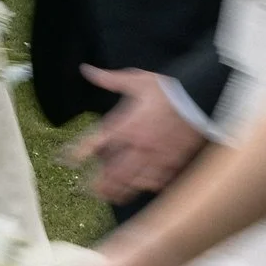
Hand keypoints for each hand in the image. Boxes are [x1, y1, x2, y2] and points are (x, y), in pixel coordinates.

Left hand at [67, 67, 206, 204]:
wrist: (200, 98)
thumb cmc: (168, 88)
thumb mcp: (137, 80)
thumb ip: (110, 79)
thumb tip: (87, 70)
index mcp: (126, 124)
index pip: (96, 142)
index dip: (78, 152)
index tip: (65, 160)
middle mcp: (138, 144)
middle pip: (113, 171)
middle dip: (99, 183)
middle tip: (87, 191)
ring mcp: (156, 156)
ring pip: (133, 181)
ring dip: (120, 189)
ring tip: (110, 196)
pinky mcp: (173, 162)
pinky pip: (157, 181)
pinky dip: (147, 185)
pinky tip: (142, 186)